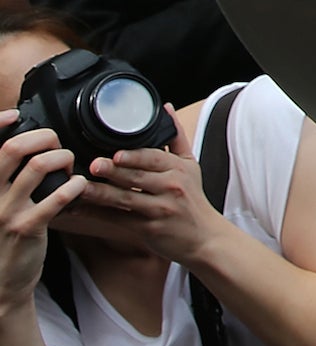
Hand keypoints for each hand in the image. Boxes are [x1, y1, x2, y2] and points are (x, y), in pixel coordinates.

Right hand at [0, 112, 85, 308]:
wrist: (2, 280)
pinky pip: (56, 197)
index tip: (15, 115)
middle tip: (57, 143)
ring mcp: (6, 212)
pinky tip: (80, 186)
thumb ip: (8, 178)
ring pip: (37, 167)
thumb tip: (26, 146)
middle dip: (42, 138)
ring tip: (70, 165)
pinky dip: (74, 185)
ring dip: (62, 158)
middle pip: (12, 149)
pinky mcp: (27, 228)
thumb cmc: (5, 235)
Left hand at [66, 110, 227, 266]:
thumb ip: (176, 137)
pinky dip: (97, 214)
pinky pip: (118, 220)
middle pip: (137, 178)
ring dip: (101, 193)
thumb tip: (167, 108)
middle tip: (94, 165)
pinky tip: (81, 208)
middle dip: (114, 172)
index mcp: (179, 169)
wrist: (204, 237)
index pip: (155, 159)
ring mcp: (159, 210)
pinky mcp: (148, 229)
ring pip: (125, 199)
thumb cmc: (193, 199)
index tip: (116, 154)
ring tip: (82, 187)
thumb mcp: (190, 165)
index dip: (134, 157)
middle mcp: (171, 188)